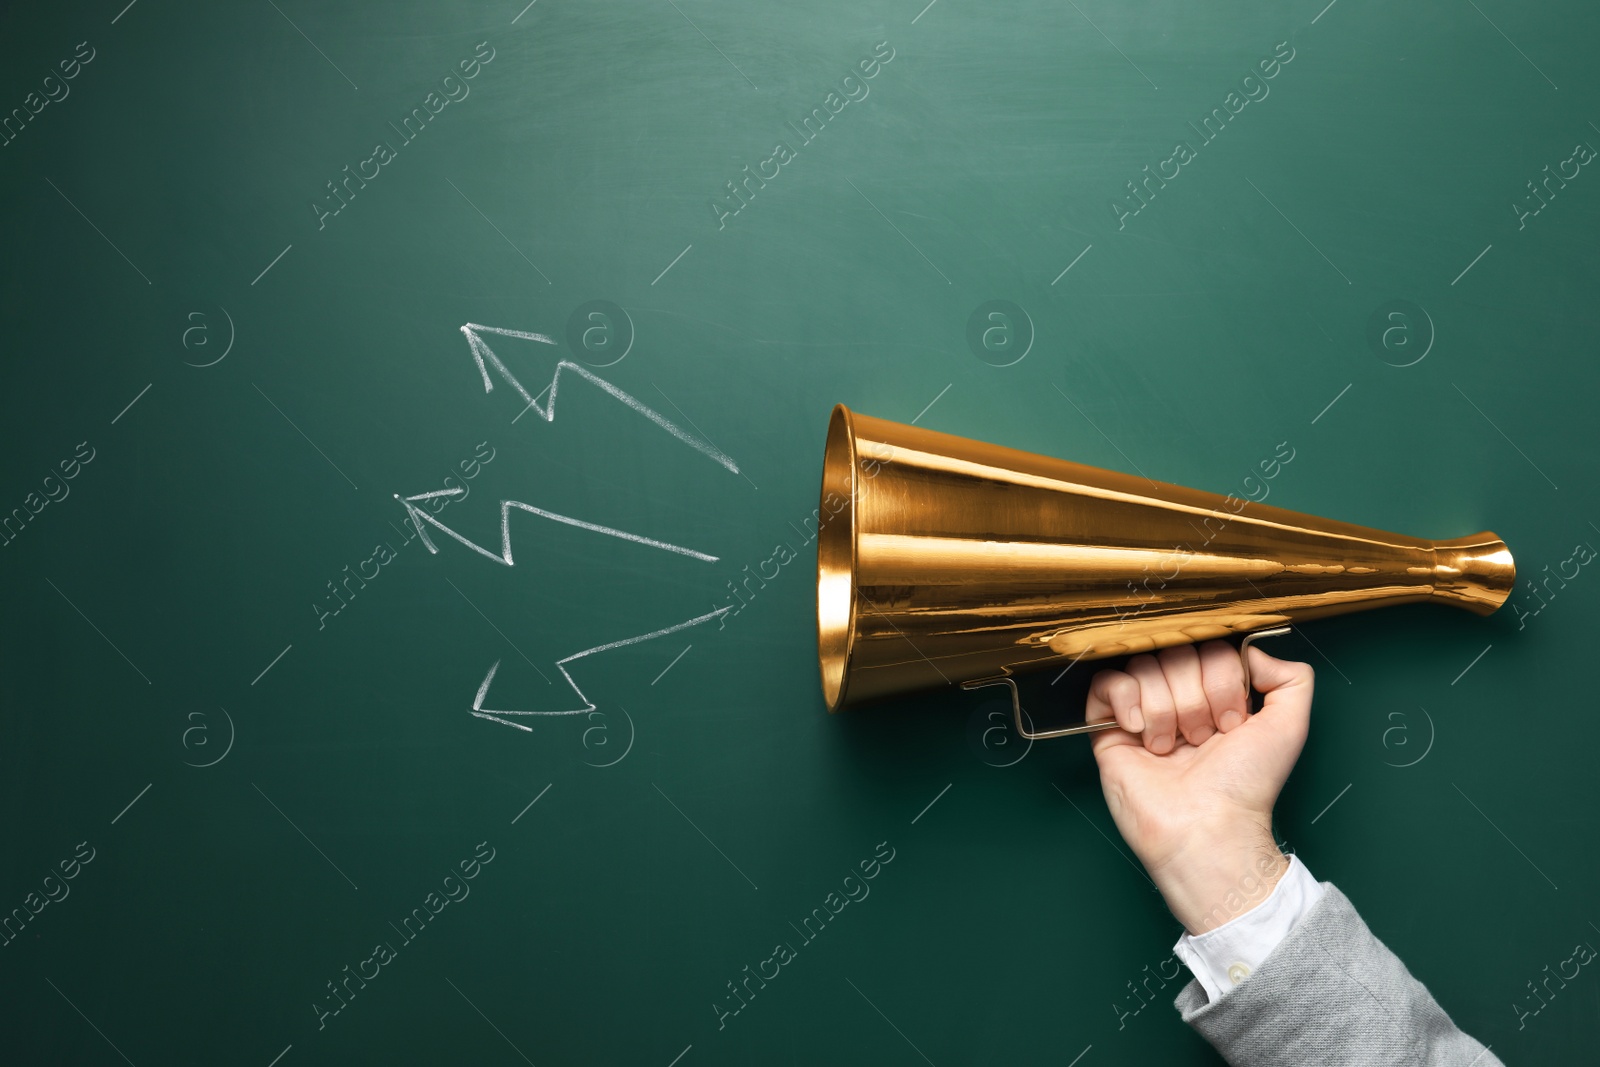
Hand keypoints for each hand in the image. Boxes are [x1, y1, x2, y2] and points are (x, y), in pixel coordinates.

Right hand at [1086, 641, 1313, 933]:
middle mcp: (1178, 698)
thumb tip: (1251, 648)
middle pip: (1175, 653)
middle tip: (1202, 740)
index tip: (1231, 725)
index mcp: (1215, 695)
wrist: (1207, 829)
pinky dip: (1125, 700)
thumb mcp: (1289, 727)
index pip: (1210, 648)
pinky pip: (1106, 683)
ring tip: (1172, 747)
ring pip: (1143, 666)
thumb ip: (1291, 678)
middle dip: (1194, 698)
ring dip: (1165, 709)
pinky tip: (1140, 731)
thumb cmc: (1246, 787)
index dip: (1222, 681)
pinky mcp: (1108, 728)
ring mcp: (1142, 712)